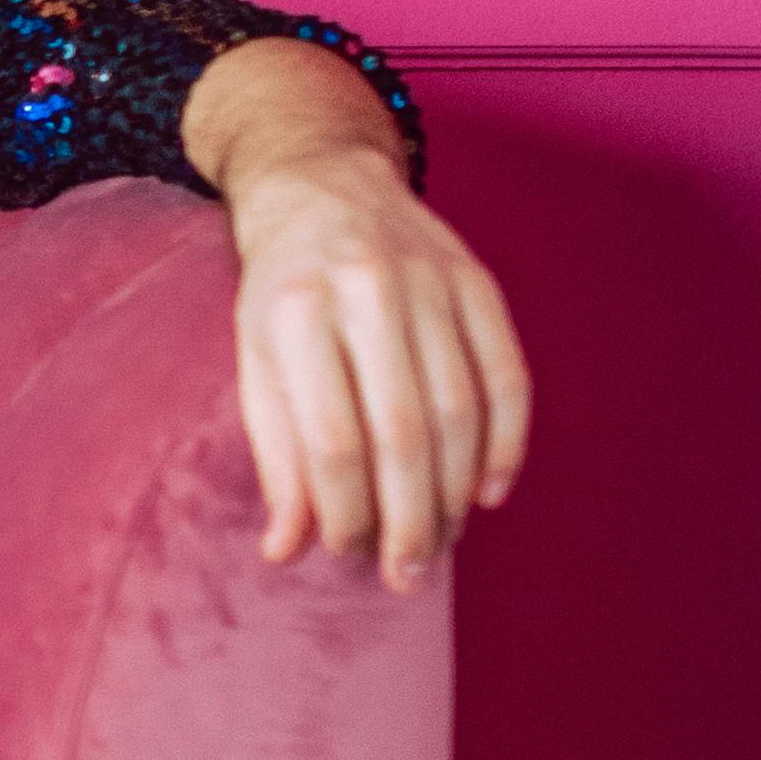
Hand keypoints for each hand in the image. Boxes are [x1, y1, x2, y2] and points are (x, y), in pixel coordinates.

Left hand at [183, 41, 531, 583]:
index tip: (346, 554)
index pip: (330, 438)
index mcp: (293, 312)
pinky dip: (506, 441)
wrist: (322, 185)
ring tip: (440, 542)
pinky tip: (489, 491)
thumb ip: (274, 453)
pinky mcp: (478, 281)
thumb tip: (285, 550)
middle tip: (405, 574)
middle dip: (408, 516)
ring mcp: (431, 281)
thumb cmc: (280, 292)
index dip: (344, 509)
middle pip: (401, 430)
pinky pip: (507, 374)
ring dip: (455, 491)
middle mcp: (366, 291)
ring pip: (459, 408)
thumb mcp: (253, 361)